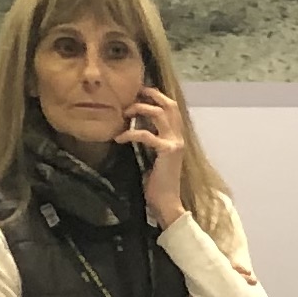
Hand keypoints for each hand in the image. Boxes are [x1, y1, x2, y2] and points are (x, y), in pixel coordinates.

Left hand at [118, 89, 188, 223]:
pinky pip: (146, 134)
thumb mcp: (153, 156)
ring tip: (124, 113)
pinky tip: (119, 138)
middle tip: (133, 93)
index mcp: (176, 137)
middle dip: (151, 95)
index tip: (139, 93)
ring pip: (159, 113)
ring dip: (139, 109)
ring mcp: (175, 143)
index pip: (171, 109)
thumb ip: (150, 140)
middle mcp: (178, 137)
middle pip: (169, 105)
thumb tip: (134, 126)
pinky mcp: (167, 152)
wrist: (167, 203)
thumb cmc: (158, 184)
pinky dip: (130, 133)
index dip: (157, 97)